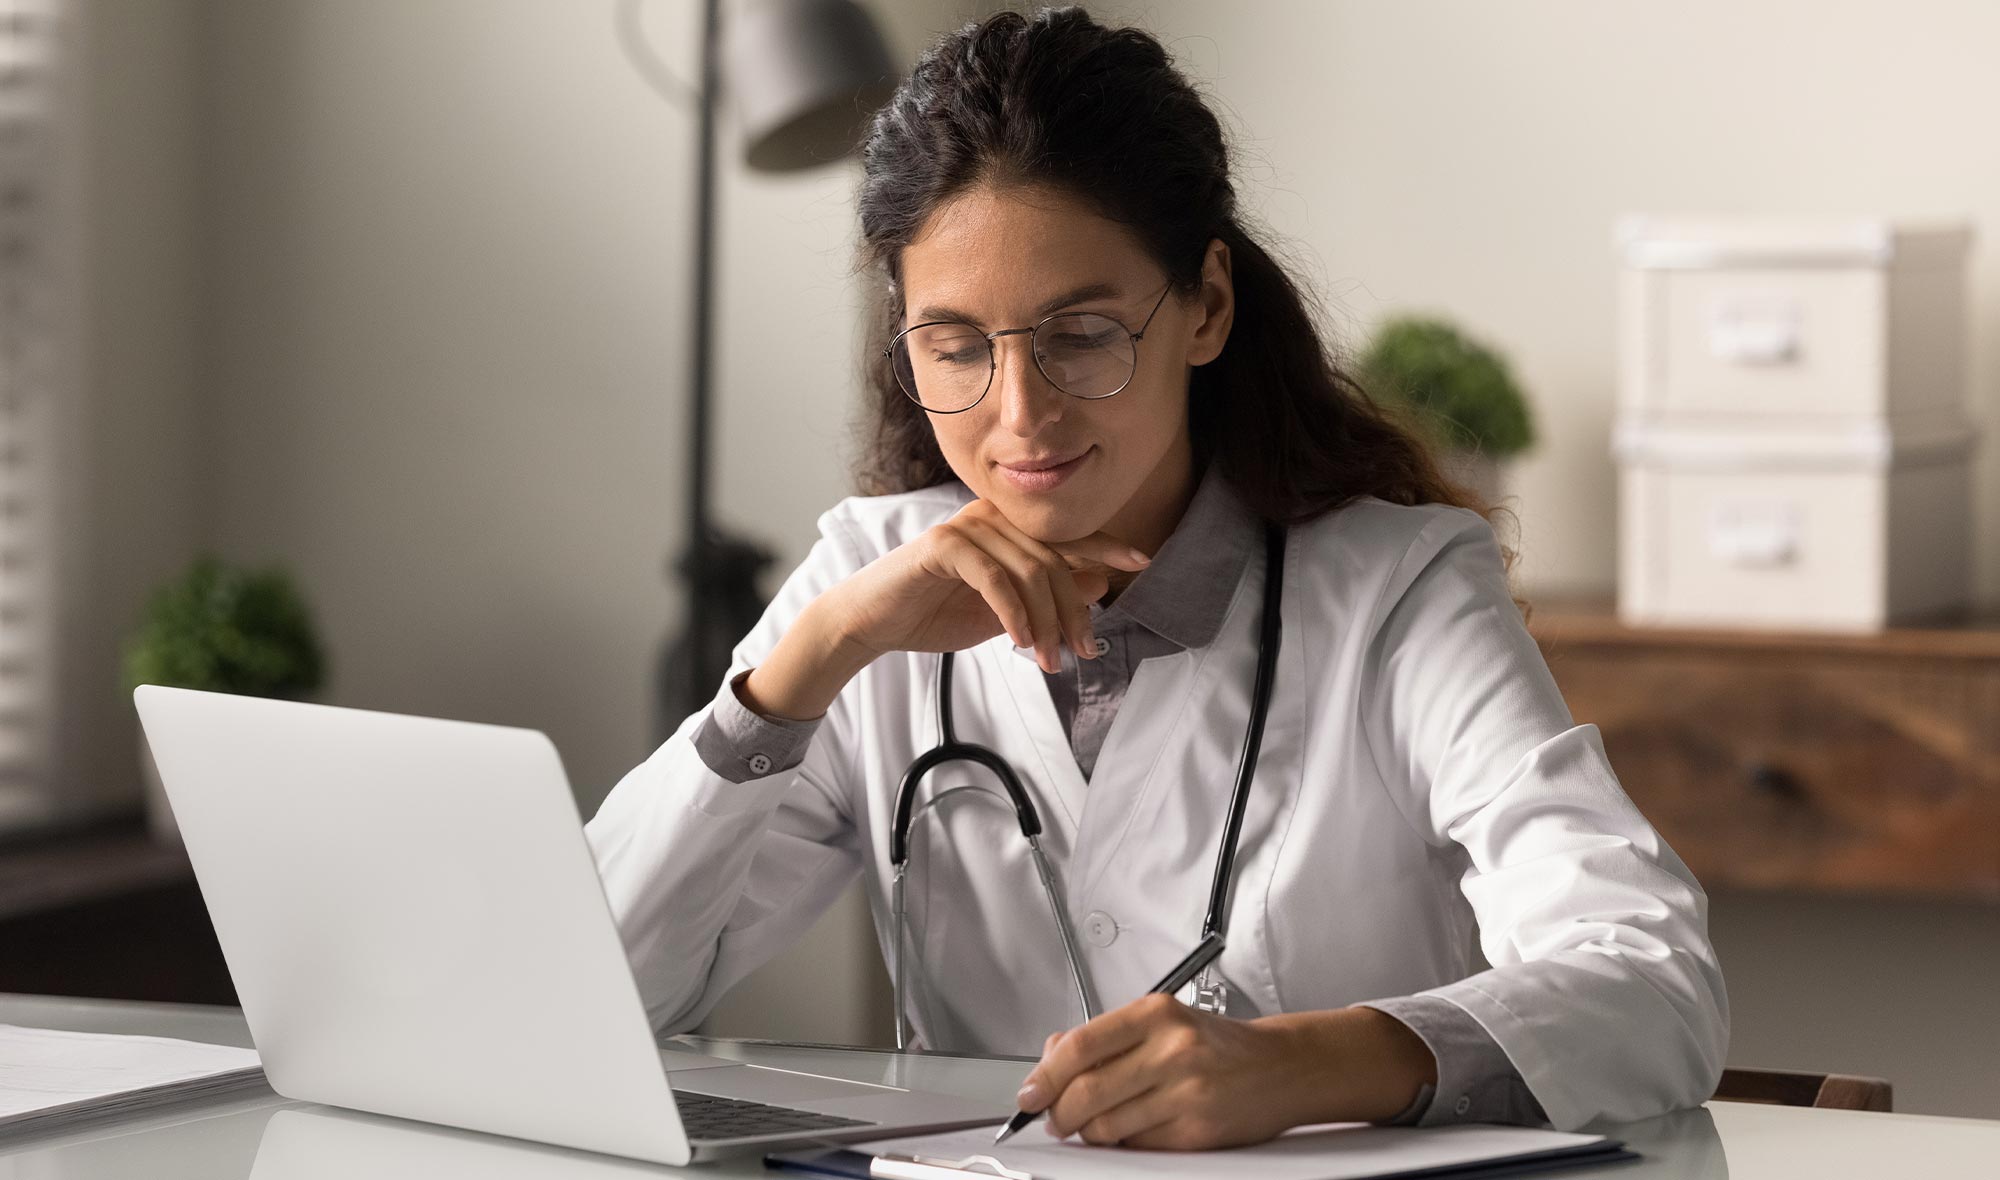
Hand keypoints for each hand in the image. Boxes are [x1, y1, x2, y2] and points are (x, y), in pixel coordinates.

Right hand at [819, 498, 1151, 674]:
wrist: (873, 622)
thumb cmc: (936, 613)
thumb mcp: (1005, 612)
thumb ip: (1046, 597)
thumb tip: (1100, 585)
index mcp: (1007, 527)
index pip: (1065, 535)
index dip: (1106, 545)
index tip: (1141, 561)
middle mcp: (990, 517)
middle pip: (1054, 560)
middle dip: (1074, 610)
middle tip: (1085, 650)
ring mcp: (966, 527)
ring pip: (1029, 572)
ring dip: (1046, 623)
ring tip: (1050, 660)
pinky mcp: (943, 546)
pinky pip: (995, 580)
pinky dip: (1014, 613)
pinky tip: (1022, 642)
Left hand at [1013, 995, 1437, 1151]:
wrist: (1281, 1068)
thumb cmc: (1216, 1044)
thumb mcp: (1160, 1021)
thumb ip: (1104, 1036)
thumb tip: (1049, 1056)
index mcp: (1155, 1014)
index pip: (1080, 1046)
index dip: (1044, 1076)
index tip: (1029, 1094)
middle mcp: (1172, 1049)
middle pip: (1086, 1093)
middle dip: (1060, 1114)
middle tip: (1055, 1118)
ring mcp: (1186, 1092)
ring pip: (1106, 1127)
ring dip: (1090, 1133)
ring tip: (1097, 1123)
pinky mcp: (1197, 1131)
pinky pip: (1137, 1147)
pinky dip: (1124, 1144)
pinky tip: (1134, 1129)